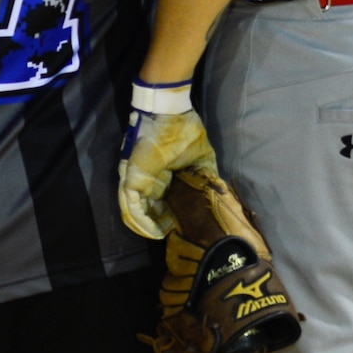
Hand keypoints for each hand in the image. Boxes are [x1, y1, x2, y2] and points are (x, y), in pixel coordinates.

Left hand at [117, 82, 218, 239]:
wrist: (170, 115)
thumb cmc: (184, 134)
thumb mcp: (203, 159)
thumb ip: (208, 177)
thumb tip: (220, 194)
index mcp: (166, 178)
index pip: (168, 202)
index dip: (176, 216)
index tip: (187, 227)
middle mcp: (150, 182)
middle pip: (152, 211)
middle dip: (163, 225)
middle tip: (176, 236)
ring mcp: (140, 182)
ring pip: (138, 213)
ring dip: (150, 228)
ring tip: (163, 237)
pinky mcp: (132, 181)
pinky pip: (132, 208)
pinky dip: (141, 223)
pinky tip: (154, 233)